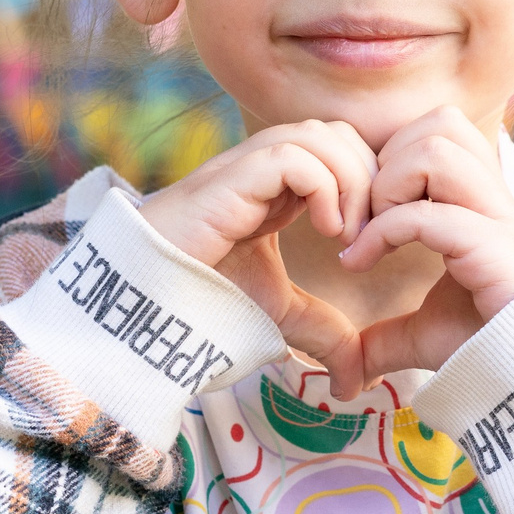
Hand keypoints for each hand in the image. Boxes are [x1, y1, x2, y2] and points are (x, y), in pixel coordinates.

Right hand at [139, 120, 375, 383]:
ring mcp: (241, 170)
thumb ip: (322, 335)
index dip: (369, 182)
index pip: (340, 148)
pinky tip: (327, 231)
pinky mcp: (227, 181)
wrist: (140, 311)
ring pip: (317, 135)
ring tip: (347, 236)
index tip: (372, 239)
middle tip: (368, 236)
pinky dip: (324, 188)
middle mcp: (260, 169)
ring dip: (351, 181)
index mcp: (274, 189)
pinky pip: (291, 156)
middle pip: (335, 131)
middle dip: (368, 177)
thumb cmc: (200, 305)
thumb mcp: (278, 317)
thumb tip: (354, 382)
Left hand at [334, 107, 513, 387]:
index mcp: (478, 202)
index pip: (439, 130)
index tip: (360, 219)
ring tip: (370, 232)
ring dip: (390, 184)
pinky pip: (429, 213)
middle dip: (390, 160)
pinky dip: (382, 231)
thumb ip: (386, 340)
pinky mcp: (493, 248)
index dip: (390, 159)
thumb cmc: (491, 345)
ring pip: (439, 148)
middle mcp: (491, 199)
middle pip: (442, 122)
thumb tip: (348, 374)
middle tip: (365, 217)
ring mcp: (496, 220)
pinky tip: (358, 263)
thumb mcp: (426, 336)